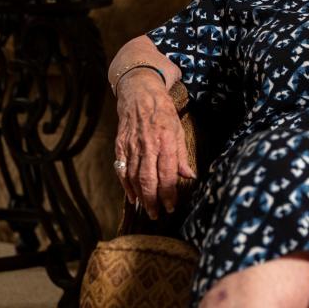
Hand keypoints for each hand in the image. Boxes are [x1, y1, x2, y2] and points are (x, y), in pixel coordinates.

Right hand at [114, 71, 195, 218]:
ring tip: (146, 209)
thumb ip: (181, 156)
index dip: (169, 193)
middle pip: (148, 180)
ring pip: (133, 177)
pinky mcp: (120, 145)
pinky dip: (125, 185)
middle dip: (153, 201)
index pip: (167, 174)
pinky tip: (131, 195)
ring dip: (139, 196)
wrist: (139, 93)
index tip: (171, 206)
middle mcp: (147, 145)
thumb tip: (189, 176)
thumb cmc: (163, 112)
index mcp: (165, 141)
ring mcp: (131, 146)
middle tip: (157, 215)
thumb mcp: (178, 130)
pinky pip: (121, 169)